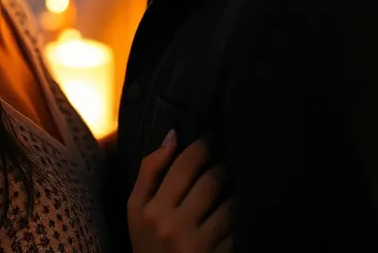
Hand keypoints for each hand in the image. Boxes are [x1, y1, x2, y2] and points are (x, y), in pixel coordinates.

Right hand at [127, 131, 232, 252]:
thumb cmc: (147, 243)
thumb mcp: (135, 210)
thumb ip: (149, 171)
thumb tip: (173, 135)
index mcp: (151, 210)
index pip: (184, 166)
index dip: (203, 147)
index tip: (214, 137)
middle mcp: (174, 226)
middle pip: (212, 182)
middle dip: (225, 167)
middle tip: (230, 159)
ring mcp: (198, 246)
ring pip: (230, 206)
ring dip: (237, 193)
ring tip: (238, 184)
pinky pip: (238, 232)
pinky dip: (242, 221)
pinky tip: (241, 214)